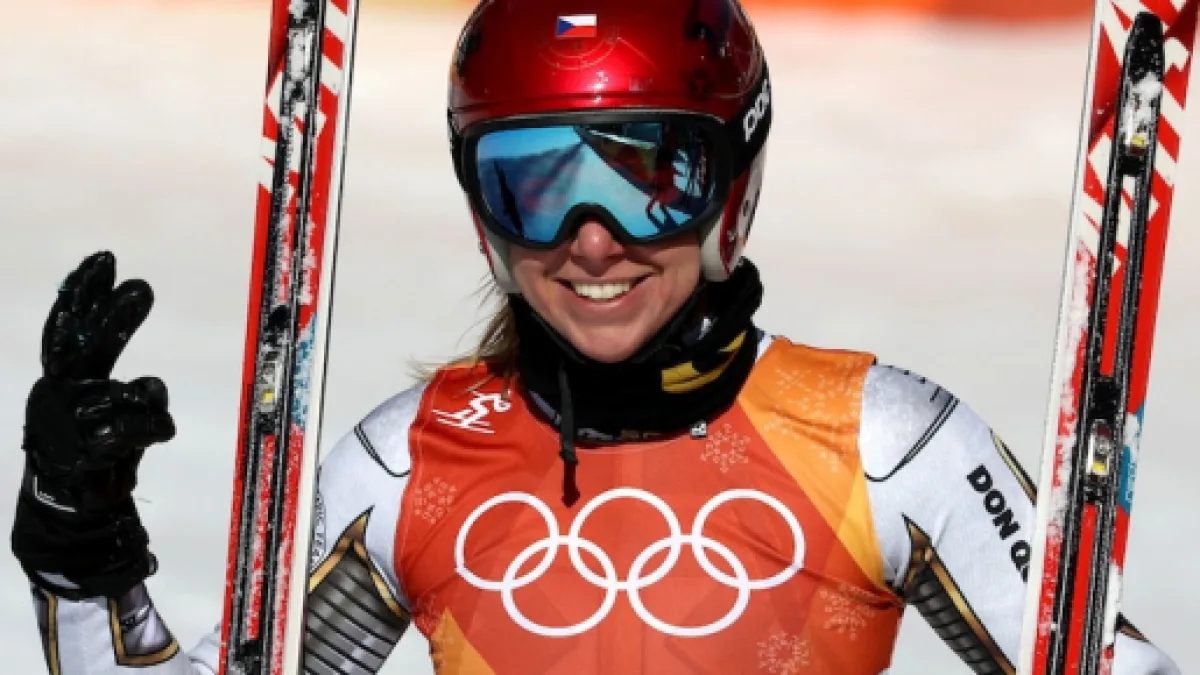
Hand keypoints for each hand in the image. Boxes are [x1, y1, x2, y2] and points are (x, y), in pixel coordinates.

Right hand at [12, 252, 175, 598]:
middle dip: (114, 317)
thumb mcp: (118, 411)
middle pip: (86, 347)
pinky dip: (154, 428)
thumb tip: (149, 385)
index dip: (82, 295)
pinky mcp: (82, 452)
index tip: (103, 261)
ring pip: (128, 395)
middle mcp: (57, 396)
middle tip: (143, 287)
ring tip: (149, 421)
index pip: (68, 330)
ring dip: (148, 409)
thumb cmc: (100, 450)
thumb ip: (132, 392)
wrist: (78, 507)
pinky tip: (157, 432)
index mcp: (61, 382)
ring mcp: (66, 424)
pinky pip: (134, 428)